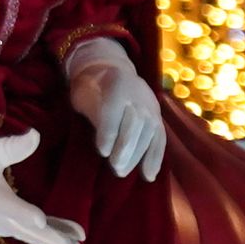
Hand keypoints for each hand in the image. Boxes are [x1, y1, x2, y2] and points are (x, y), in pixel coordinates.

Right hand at [0, 130, 82, 243]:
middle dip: (51, 239)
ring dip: (56, 241)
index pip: (7, 208)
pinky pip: (33, 232)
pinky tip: (75, 234)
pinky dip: (53, 233)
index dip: (23, 214)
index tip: (39, 220)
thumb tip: (36, 135)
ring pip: (33, 236)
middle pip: (26, 231)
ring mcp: (4, 225)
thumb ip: (9, 147)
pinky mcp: (11, 225)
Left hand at [68, 40, 166, 180]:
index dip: (110, 132)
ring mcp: (151, 106)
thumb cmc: (91, 86)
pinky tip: (149, 175)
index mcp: (117, 82)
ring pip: (149, 132)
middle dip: (125, 148)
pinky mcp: (158, 117)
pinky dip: (156, 158)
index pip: (115, 109)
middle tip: (115, 168)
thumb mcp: (84, 93)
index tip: (102, 152)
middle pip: (136, 122)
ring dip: (138, 156)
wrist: (110, 68)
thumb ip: (93, 113)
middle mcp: (139, 94)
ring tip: (123, 172)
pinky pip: (161, 139)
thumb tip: (103, 144)